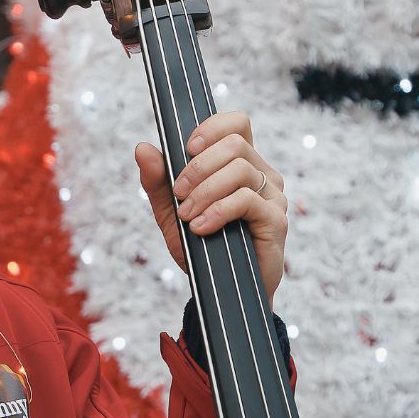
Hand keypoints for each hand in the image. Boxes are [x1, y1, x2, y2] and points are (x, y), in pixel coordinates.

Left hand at [134, 111, 287, 301]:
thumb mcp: (172, 214)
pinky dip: (217, 211)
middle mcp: (262, 175)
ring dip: (205, 191)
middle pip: (235, 144)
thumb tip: (142, 148)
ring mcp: (272, 197)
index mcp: (242, 164)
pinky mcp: (276, 221)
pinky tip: (201, 228)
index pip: (238, 123)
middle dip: (198, 167)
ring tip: (187, 216)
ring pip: (240, 169)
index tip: (187, 149)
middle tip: (178, 195)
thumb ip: (157, 183)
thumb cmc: (203, 249)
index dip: (212, 127)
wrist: (221, 294)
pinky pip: (247, 200)